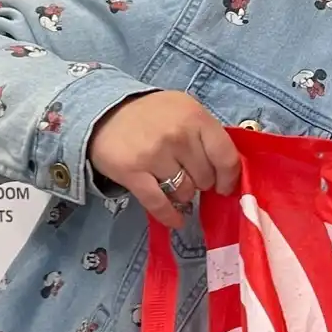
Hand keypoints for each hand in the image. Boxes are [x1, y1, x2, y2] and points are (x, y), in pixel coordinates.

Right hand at [87, 91, 239, 223]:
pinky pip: (159, 204)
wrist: (103, 113)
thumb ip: (206, 133)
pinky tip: (176, 220)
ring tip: (171, 182)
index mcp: (195, 117)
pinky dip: (170, 216)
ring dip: (182, 194)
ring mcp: (154, 154)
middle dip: (201, 182)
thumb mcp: (184, 110)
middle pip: (205, 177)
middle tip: (188, 175)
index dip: (228, 177)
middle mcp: (178, 135)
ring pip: (185, 193)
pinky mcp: (132, 173)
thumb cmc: (152, 115)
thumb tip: (228, 169)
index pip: (226, 156)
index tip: (224, 186)